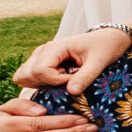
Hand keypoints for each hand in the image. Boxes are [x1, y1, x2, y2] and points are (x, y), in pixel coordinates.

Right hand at [17, 27, 131, 92]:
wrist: (108, 39)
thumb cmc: (105, 47)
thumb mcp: (100, 61)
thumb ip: (86, 76)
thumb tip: (72, 92)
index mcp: (54, 48)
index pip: (41, 71)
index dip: (57, 81)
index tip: (75, 79)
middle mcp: (42, 52)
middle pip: (27, 75)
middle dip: (47, 84)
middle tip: (68, 80)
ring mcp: (39, 58)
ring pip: (24, 77)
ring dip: (41, 85)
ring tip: (64, 81)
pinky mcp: (41, 64)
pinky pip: (29, 78)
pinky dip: (40, 84)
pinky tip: (59, 82)